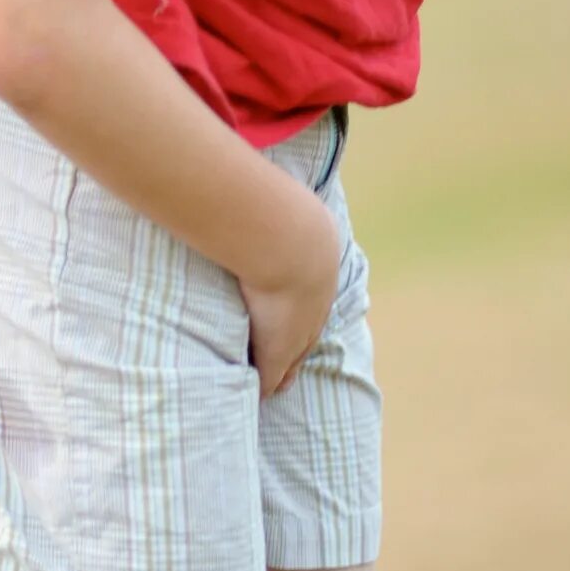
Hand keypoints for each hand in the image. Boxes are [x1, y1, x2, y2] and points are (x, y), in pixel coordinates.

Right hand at [237, 180, 344, 400]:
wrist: (288, 240)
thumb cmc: (280, 215)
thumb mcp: (282, 204)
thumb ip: (268, 198)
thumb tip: (251, 172)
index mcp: (317, 276)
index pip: (312, 307)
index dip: (304, 321)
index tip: (298, 331)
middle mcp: (312, 308)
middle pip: (306, 339)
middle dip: (297, 352)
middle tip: (289, 370)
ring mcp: (295, 333)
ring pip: (291, 361)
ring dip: (282, 372)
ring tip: (275, 386)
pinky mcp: (276, 351)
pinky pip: (271, 376)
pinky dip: (266, 387)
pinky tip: (259, 397)